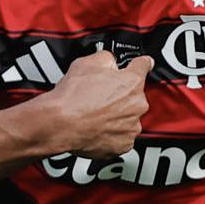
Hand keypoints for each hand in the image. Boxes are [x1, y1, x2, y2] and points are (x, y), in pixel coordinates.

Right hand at [36, 50, 152, 158]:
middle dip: (121, 94)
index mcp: (132, 82)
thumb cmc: (72, 98)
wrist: (60, 125)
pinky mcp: (124, 144)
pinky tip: (97, 127)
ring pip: (128, 117)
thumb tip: (111, 62)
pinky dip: (112, 132)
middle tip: (100, 95)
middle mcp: (137, 105)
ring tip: (95, 113)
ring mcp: (131, 126)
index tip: (141, 64)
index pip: (144, 65)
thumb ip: (108, 59)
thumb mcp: (87, 62)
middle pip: (134, 95)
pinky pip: (122, 136)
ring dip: (117, 115)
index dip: (140, 63)